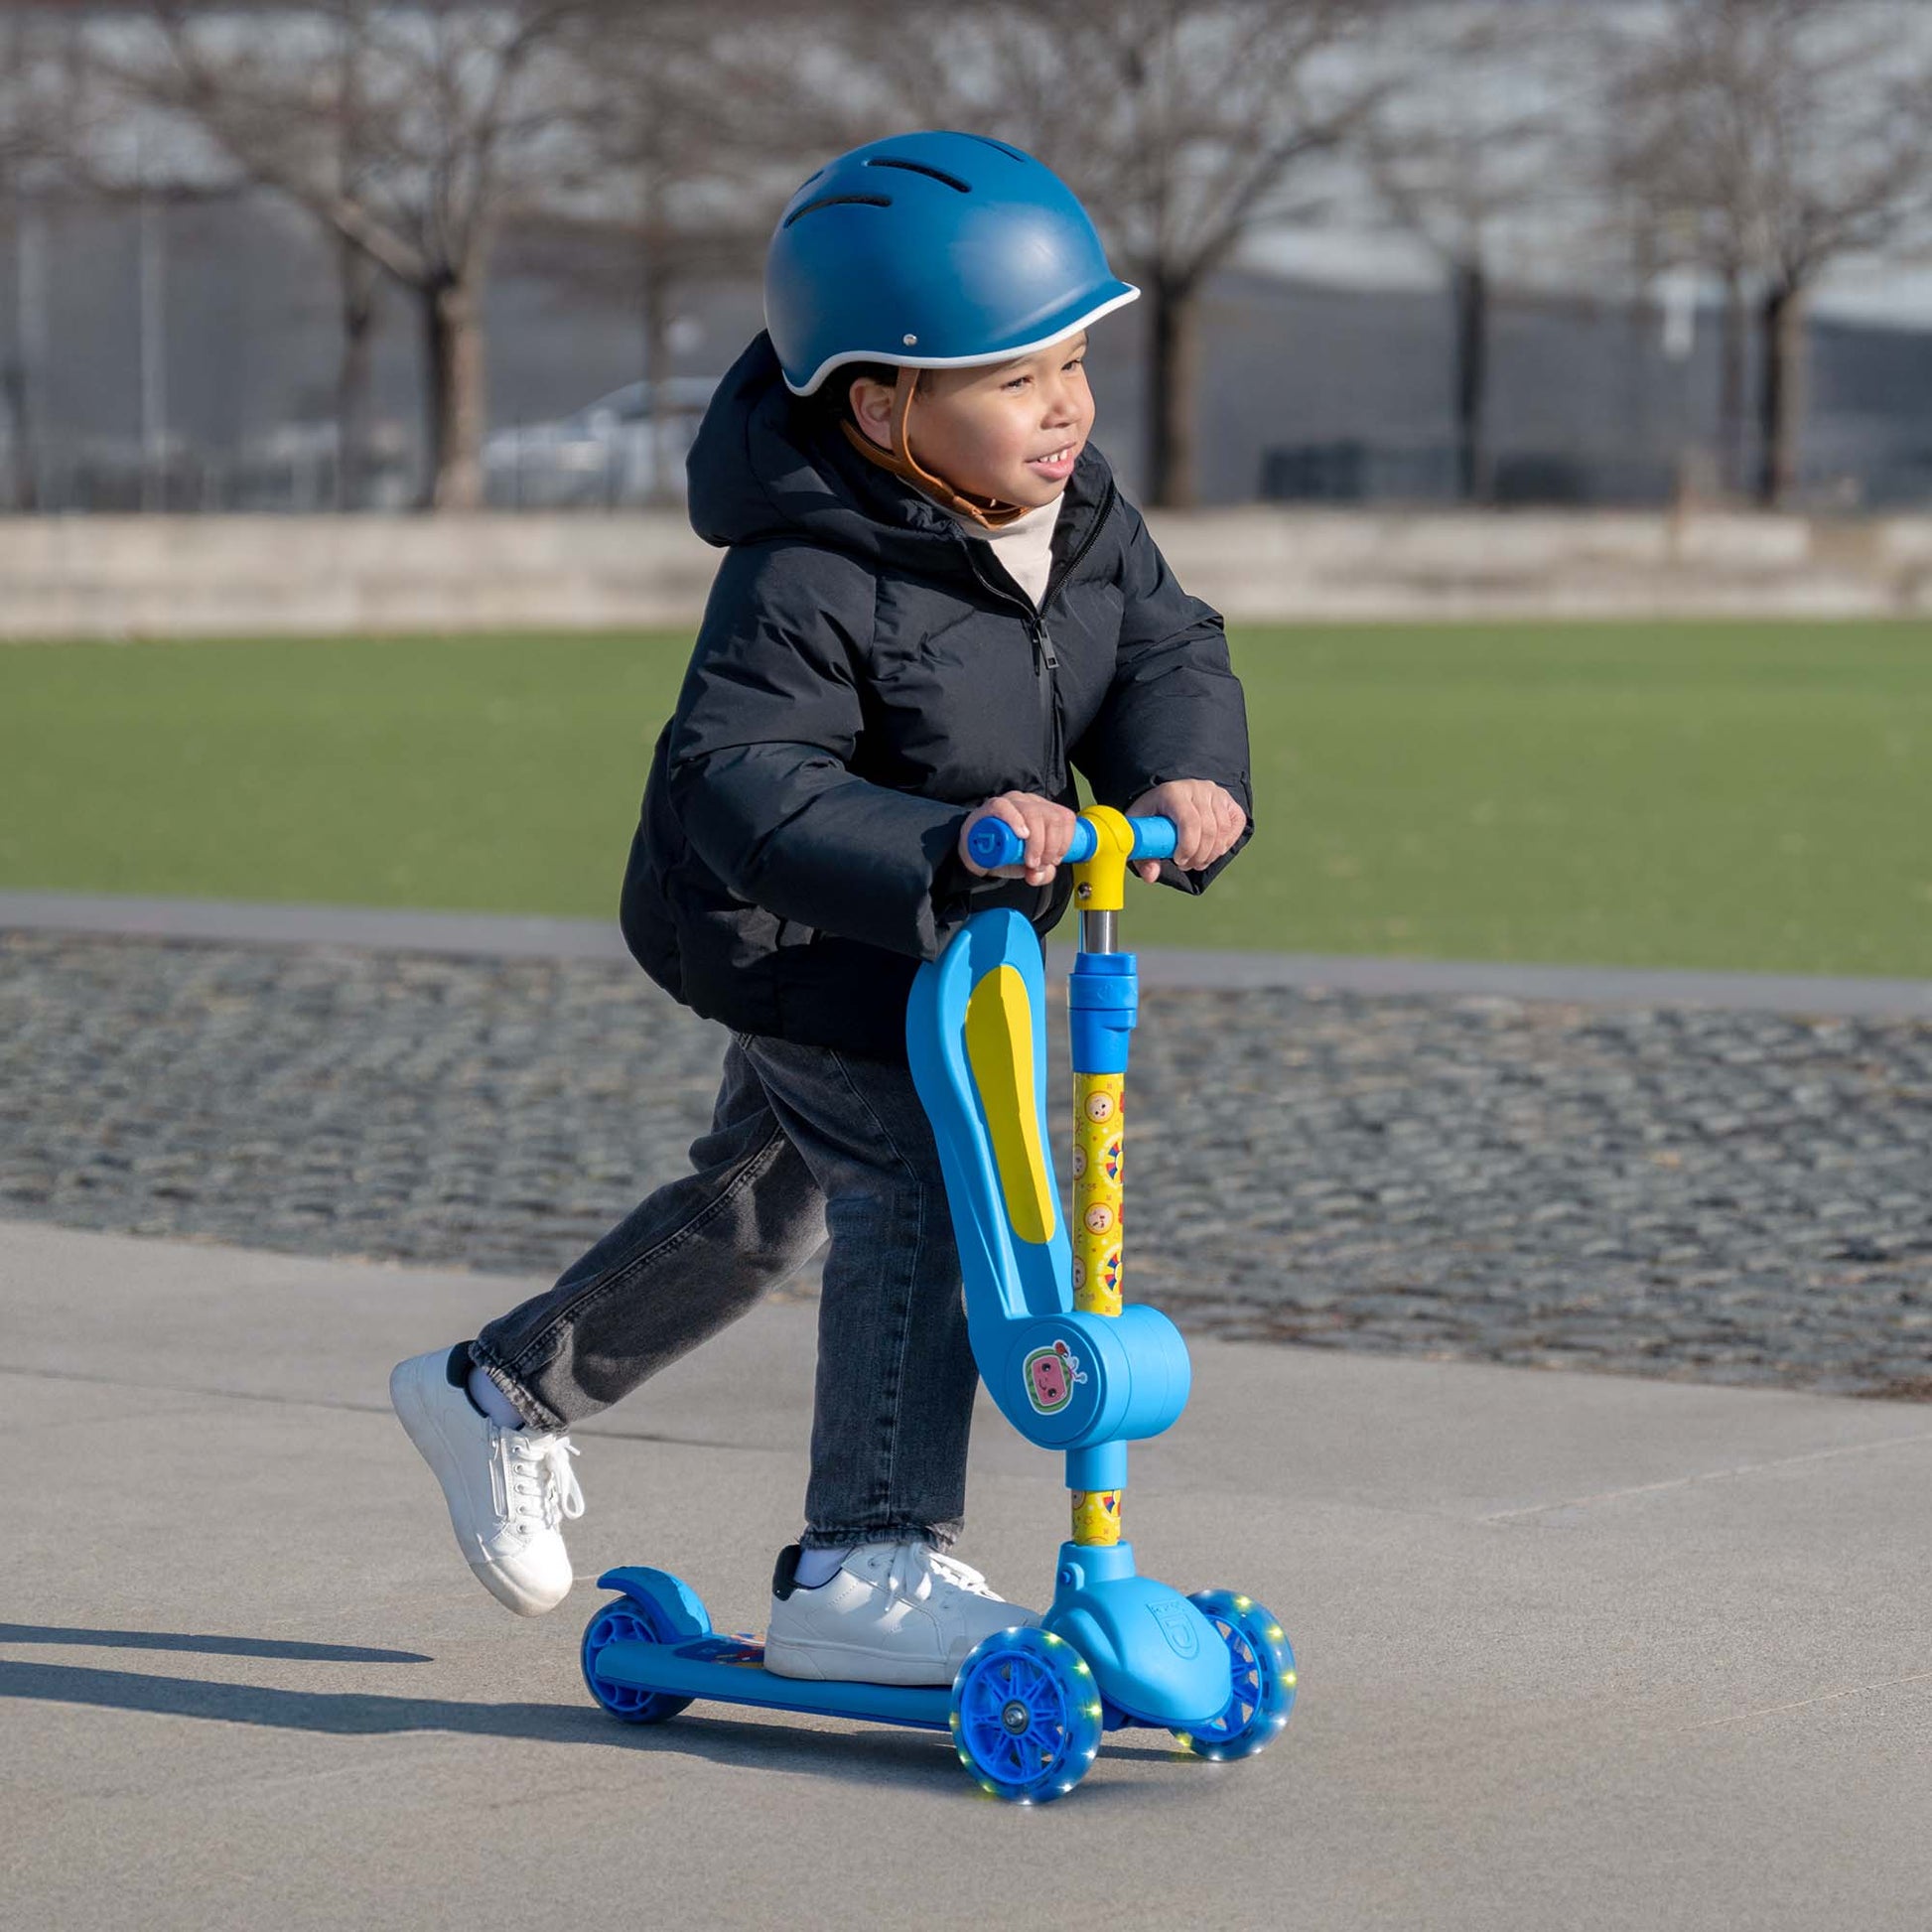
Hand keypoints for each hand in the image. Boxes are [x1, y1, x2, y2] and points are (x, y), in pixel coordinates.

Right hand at [959, 791, 1079, 886]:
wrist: (976, 853)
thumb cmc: (1004, 853)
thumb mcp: (1028, 866)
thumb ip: (1041, 873)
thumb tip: (1041, 874)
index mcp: (1044, 812)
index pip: (1065, 818)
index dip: (1065, 842)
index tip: (1054, 860)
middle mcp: (1030, 803)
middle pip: (1052, 818)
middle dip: (1050, 846)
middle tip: (1038, 864)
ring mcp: (1012, 802)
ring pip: (1034, 814)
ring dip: (1036, 842)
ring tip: (1028, 860)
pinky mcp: (992, 806)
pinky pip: (1005, 808)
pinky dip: (1016, 821)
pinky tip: (1020, 835)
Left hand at [1126, 780, 1246, 883]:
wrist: (1167, 800)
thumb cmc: (1152, 818)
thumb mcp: (1141, 833)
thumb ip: (1143, 855)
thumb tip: (1151, 875)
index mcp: (1173, 792)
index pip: (1189, 822)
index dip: (1188, 847)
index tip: (1178, 861)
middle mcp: (1197, 788)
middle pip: (1208, 829)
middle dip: (1199, 855)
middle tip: (1186, 866)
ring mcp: (1215, 793)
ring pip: (1223, 830)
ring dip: (1211, 854)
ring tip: (1196, 861)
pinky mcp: (1229, 800)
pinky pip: (1235, 825)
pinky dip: (1225, 844)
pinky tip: (1211, 850)